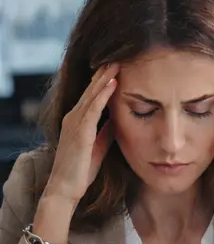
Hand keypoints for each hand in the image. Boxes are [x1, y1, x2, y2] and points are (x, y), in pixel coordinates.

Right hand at [41, 63, 118, 206]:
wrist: (67, 187)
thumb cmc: (82, 169)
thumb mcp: (99, 145)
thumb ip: (106, 130)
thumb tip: (117, 120)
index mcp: (79, 120)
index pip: (93, 95)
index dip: (104, 80)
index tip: (118, 66)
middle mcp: (74, 117)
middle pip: (91, 89)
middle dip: (104, 72)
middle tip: (118, 55)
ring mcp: (75, 123)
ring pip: (92, 95)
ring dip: (105, 77)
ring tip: (117, 62)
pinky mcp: (80, 132)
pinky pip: (93, 109)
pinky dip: (103, 94)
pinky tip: (113, 83)